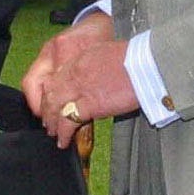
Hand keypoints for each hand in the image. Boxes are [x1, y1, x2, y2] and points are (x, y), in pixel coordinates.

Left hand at [21, 13, 136, 144]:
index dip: (51, 90)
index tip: (50, 99)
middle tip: (47, 119)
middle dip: (47, 108)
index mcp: (80, 59)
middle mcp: (76, 73)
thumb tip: (96, 75)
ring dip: (51, 122)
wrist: (146, 63)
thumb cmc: (136, 57)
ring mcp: (81, 89)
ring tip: (52, 132)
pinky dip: (63, 133)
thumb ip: (96, 64)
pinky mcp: (90, 105)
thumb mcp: (107, 53)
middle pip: (51, 92)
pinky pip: (68, 122)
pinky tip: (63, 141)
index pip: (57, 76)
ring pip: (55, 107)